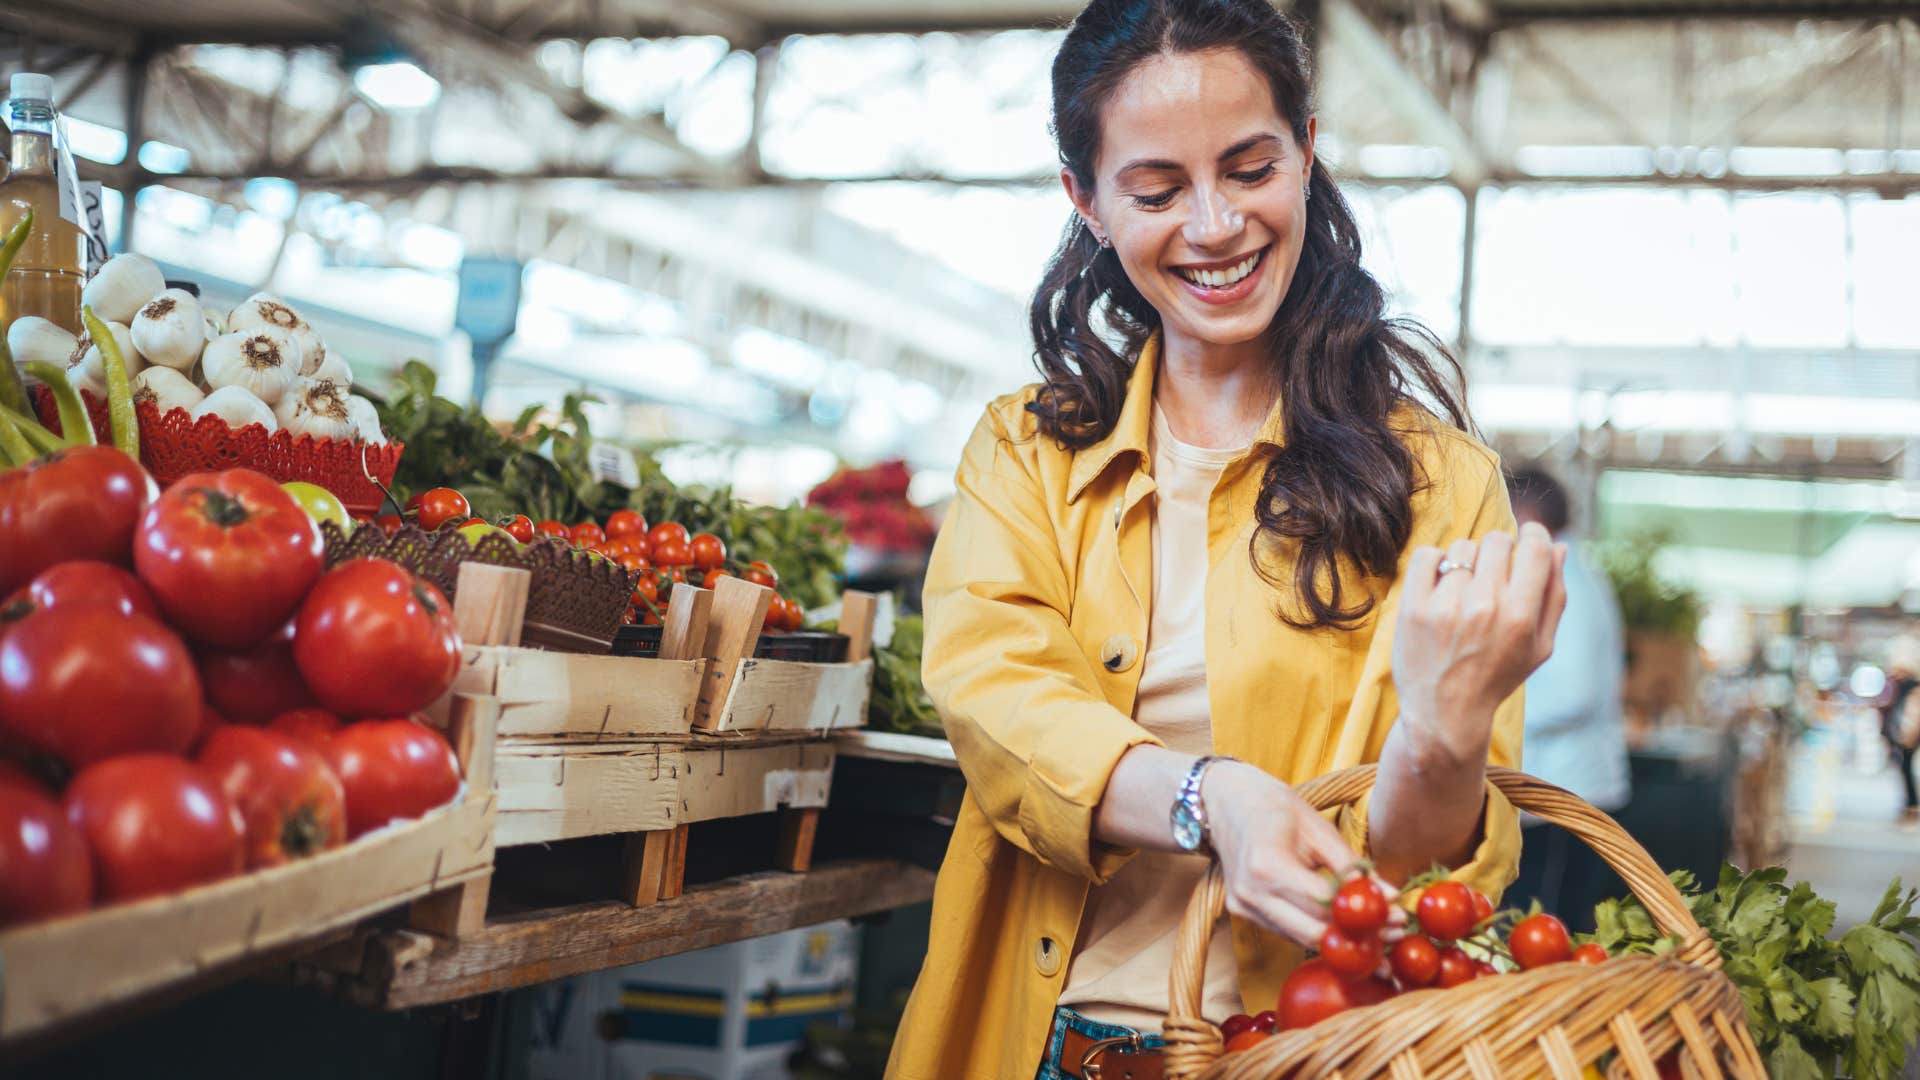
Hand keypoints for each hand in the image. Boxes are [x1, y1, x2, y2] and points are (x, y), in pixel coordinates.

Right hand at [1202, 761, 1401, 946]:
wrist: (1223, 800)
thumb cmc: (1274, 805)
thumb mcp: (1318, 828)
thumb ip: (1351, 866)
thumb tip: (1389, 897)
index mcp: (1267, 864)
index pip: (1324, 905)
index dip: (1365, 917)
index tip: (1399, 918)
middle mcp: (1250, 893)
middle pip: (1312, 933)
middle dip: (1357, 939)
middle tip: (1396, 935)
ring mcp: (1242, 906)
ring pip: (1300, 938)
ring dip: (1340, 941)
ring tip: (1380, 936)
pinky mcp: (1242, 912)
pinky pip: (1287, 930)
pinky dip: (1317, 932)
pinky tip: (1345, 930)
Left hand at [1390, 522, 1567, 766]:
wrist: (1443, 713)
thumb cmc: (1497, 677)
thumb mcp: (1539, 646)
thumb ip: (1554, 596)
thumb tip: (1560, 547)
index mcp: (1520, 616)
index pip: (1534, 547)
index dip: (1534, 535)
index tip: (1527, 539)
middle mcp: (1484, 607)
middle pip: (1497, 541)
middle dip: (1499, 552)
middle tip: (1493, 575)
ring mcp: (1445, 606)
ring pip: (1462, 547)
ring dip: (1467, 562)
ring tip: (1464, 590)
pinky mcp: (1413, 607)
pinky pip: (1427, 555)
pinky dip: (1435, 563)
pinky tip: (1440, 586)